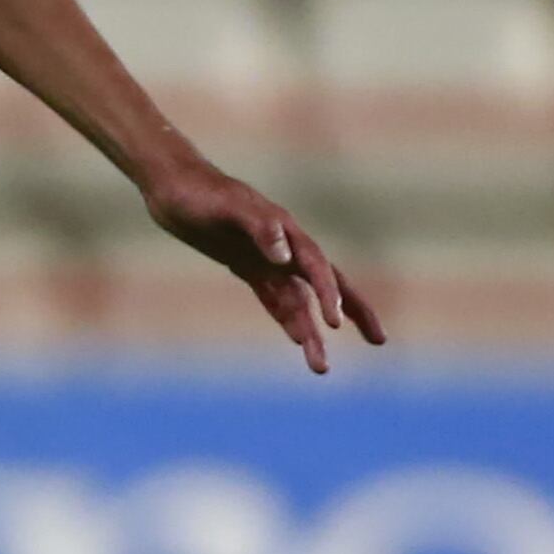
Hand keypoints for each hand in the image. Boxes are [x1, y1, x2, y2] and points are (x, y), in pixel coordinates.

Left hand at [142, 164, 386, 374]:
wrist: (173, 185)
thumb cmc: (200, 194)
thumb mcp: (226, 208)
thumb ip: (259, 228)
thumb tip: (285, 256)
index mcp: (286, 231)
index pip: (317, 268)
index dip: (329, 294)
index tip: (335, 324)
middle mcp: (284, 247)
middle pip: (328, 283)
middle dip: (354, 311)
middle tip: (380, 340)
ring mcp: (267, 258)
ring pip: (299, 300)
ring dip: (311, 331)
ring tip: (322, 368)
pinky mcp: (248, 265)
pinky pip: (275, 297)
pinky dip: (287, 318)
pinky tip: (298, 338)